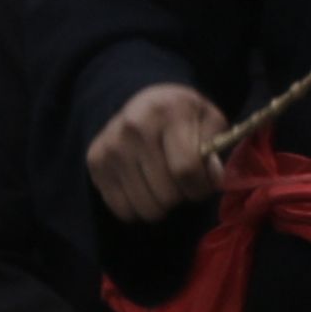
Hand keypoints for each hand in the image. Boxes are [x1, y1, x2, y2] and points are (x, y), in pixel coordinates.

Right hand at [89, 82, 230, 221]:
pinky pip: (122, 209)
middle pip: (166, 195)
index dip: (201, 187)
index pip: (186, 170)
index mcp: (168, 112)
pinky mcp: (95, 162)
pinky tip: (145, 188)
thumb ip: (215, 151)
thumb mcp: (210, 121)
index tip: (204, 184)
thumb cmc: (184, 117)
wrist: (146, 102)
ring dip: (162, 206)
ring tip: (165, 185)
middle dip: (182, 196)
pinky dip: (138, 208)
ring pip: (145, 207)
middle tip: (183, 183)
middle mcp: (134, 127)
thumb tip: (211, 180)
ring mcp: (111, 145)